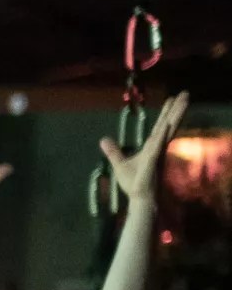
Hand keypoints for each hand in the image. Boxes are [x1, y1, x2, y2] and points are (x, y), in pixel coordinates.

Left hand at [100, 91, 190, 207]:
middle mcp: (158, 147)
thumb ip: (114, 151)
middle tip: (185, 92)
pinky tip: (164, 125)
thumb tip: (103, 139)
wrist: (140, 198)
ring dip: (175, 115)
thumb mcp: (120, 164)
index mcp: (152, 146)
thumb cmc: (134, 183)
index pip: (160, 125)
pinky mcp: (152, 162)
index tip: (172, 98)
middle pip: (168, 123)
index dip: (166, 112)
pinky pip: (157, 147)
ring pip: (168, 130)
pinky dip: (160, 136)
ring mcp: (157, 153)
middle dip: (176, 108)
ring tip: (184, 101)